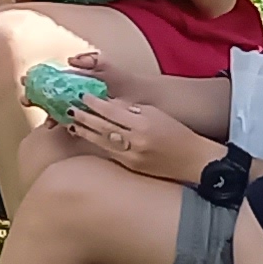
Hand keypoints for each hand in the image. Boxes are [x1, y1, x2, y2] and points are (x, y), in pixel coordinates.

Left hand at [61, 89, 221, 183]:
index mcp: (144, 123)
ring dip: (84, 132)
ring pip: (101, 142)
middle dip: (84, 117)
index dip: (95, 103)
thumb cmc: (176, 133)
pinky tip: (86, 138)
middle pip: (103, 127)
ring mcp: (132, 156)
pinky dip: (96, 144)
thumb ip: (131, 109)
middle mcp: (136, 141)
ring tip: (71, 123)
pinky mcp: (131, 167)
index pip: (112, 111)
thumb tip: (108, 104)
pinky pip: (109, 153)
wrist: (193, 161)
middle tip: (69, 108)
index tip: (82, 95)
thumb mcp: (156, 114)